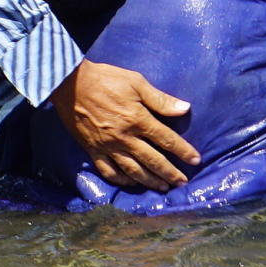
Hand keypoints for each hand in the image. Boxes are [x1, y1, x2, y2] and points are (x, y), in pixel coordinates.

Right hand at [52, 60, 195, 190]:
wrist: (69, 84)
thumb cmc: (105, 79)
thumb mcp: (136, 82)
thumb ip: (160, 99)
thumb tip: (185, 109)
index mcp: (138, 120)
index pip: (166, 139)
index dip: (183, 151)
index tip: (196, 160)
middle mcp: (125, 138)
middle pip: (153, 160)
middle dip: (170, 173)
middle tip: (182, 182)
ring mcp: (107, 146)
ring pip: (133, 170)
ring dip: (150, 181)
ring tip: (162, 187)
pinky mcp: (92, 150)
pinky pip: (109, 171)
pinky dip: (121, 180)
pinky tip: (131, 183)